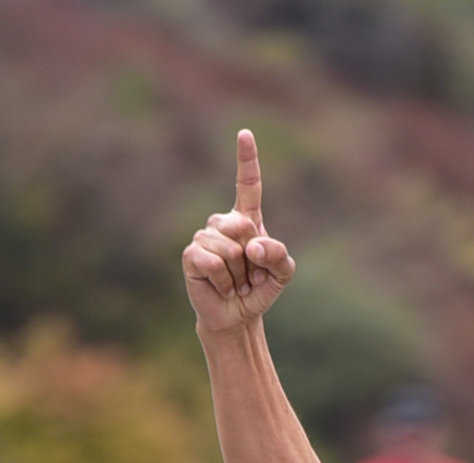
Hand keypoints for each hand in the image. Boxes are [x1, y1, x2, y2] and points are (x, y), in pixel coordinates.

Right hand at [183, 129, 295, 333]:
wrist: (237, 317)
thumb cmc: (259, 290)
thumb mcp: (282, 273)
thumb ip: (278, 254)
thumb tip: (251, 245)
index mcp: (246, 219)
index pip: (247, 184)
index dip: (246, 159)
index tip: (245, 134)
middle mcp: (223, 223)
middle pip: (243, 226)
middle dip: (252, 258)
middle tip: (249, 275)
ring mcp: (205, 237)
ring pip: (229, 248)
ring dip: (239, 274)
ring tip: (236, 283)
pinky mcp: (191, 255)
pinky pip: (213, 262)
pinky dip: (225, 281)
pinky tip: (223, 288)